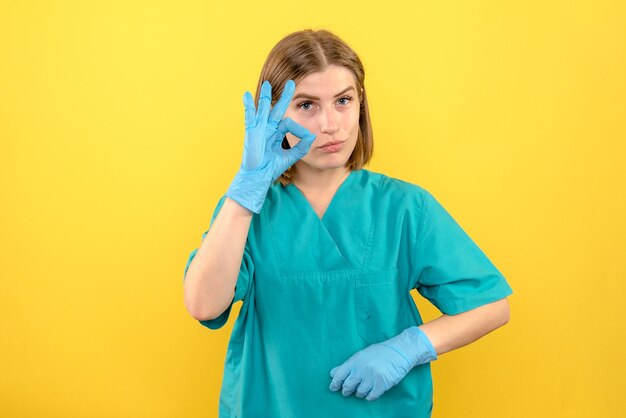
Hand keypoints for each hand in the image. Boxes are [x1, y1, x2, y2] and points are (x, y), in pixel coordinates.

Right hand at [225, 79, 315, 213]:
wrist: (258, 176)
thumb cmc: (271, 168)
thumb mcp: (291, 156)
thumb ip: (302, 147)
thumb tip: (312, 137)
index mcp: (277, 134)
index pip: (290, 124)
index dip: (300, 130)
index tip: (308, 137)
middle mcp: (269, 128)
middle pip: (278, 109)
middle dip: (285, 97)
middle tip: (291, 83)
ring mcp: (260, 128)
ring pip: (265, 108)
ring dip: (267, 96)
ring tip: (268, 84)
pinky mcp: (252, 131)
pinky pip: (250, 115)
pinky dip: (248, 105)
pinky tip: (246, 95)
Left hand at [329, 326, 437, 400]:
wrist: (400, 351)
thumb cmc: (380, 352)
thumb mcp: (362, 355)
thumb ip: (348, 365)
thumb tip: (332, 373)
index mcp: (355, 360)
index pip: (340, 374)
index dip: (335, 383)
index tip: (333, 388)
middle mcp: (362, 369)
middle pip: (348, 386)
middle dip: (346, 391)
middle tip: (347, 392)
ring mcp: (372, 377)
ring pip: (359, 392)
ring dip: (359, 393)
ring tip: (362, 390)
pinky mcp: (382, 385)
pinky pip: (371, 396)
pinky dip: (369, 396)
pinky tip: (370, 393)